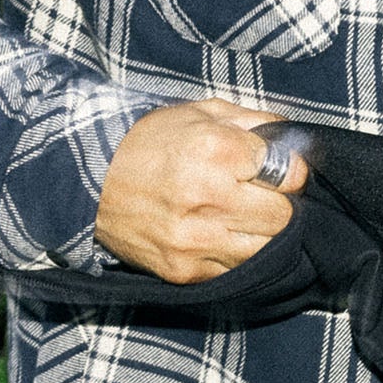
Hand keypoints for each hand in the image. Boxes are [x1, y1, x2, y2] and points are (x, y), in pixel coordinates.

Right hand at [94, 99, 308, 283]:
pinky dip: (235, 254)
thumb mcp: (200, 113)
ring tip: (242, 217)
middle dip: (279, 204)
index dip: (288, 170)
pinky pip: (235, 269)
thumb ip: (253, 122)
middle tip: (260, 195)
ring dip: (261, 234)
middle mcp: (208, 197)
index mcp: (215, 150)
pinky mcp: (184, 270)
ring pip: (265, 249)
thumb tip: (293, 140)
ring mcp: (196, 240)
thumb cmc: (149, 143)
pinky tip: (220, 235)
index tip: (276, 170)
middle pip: (283, 216)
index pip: (289, 173)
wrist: (88, 183)